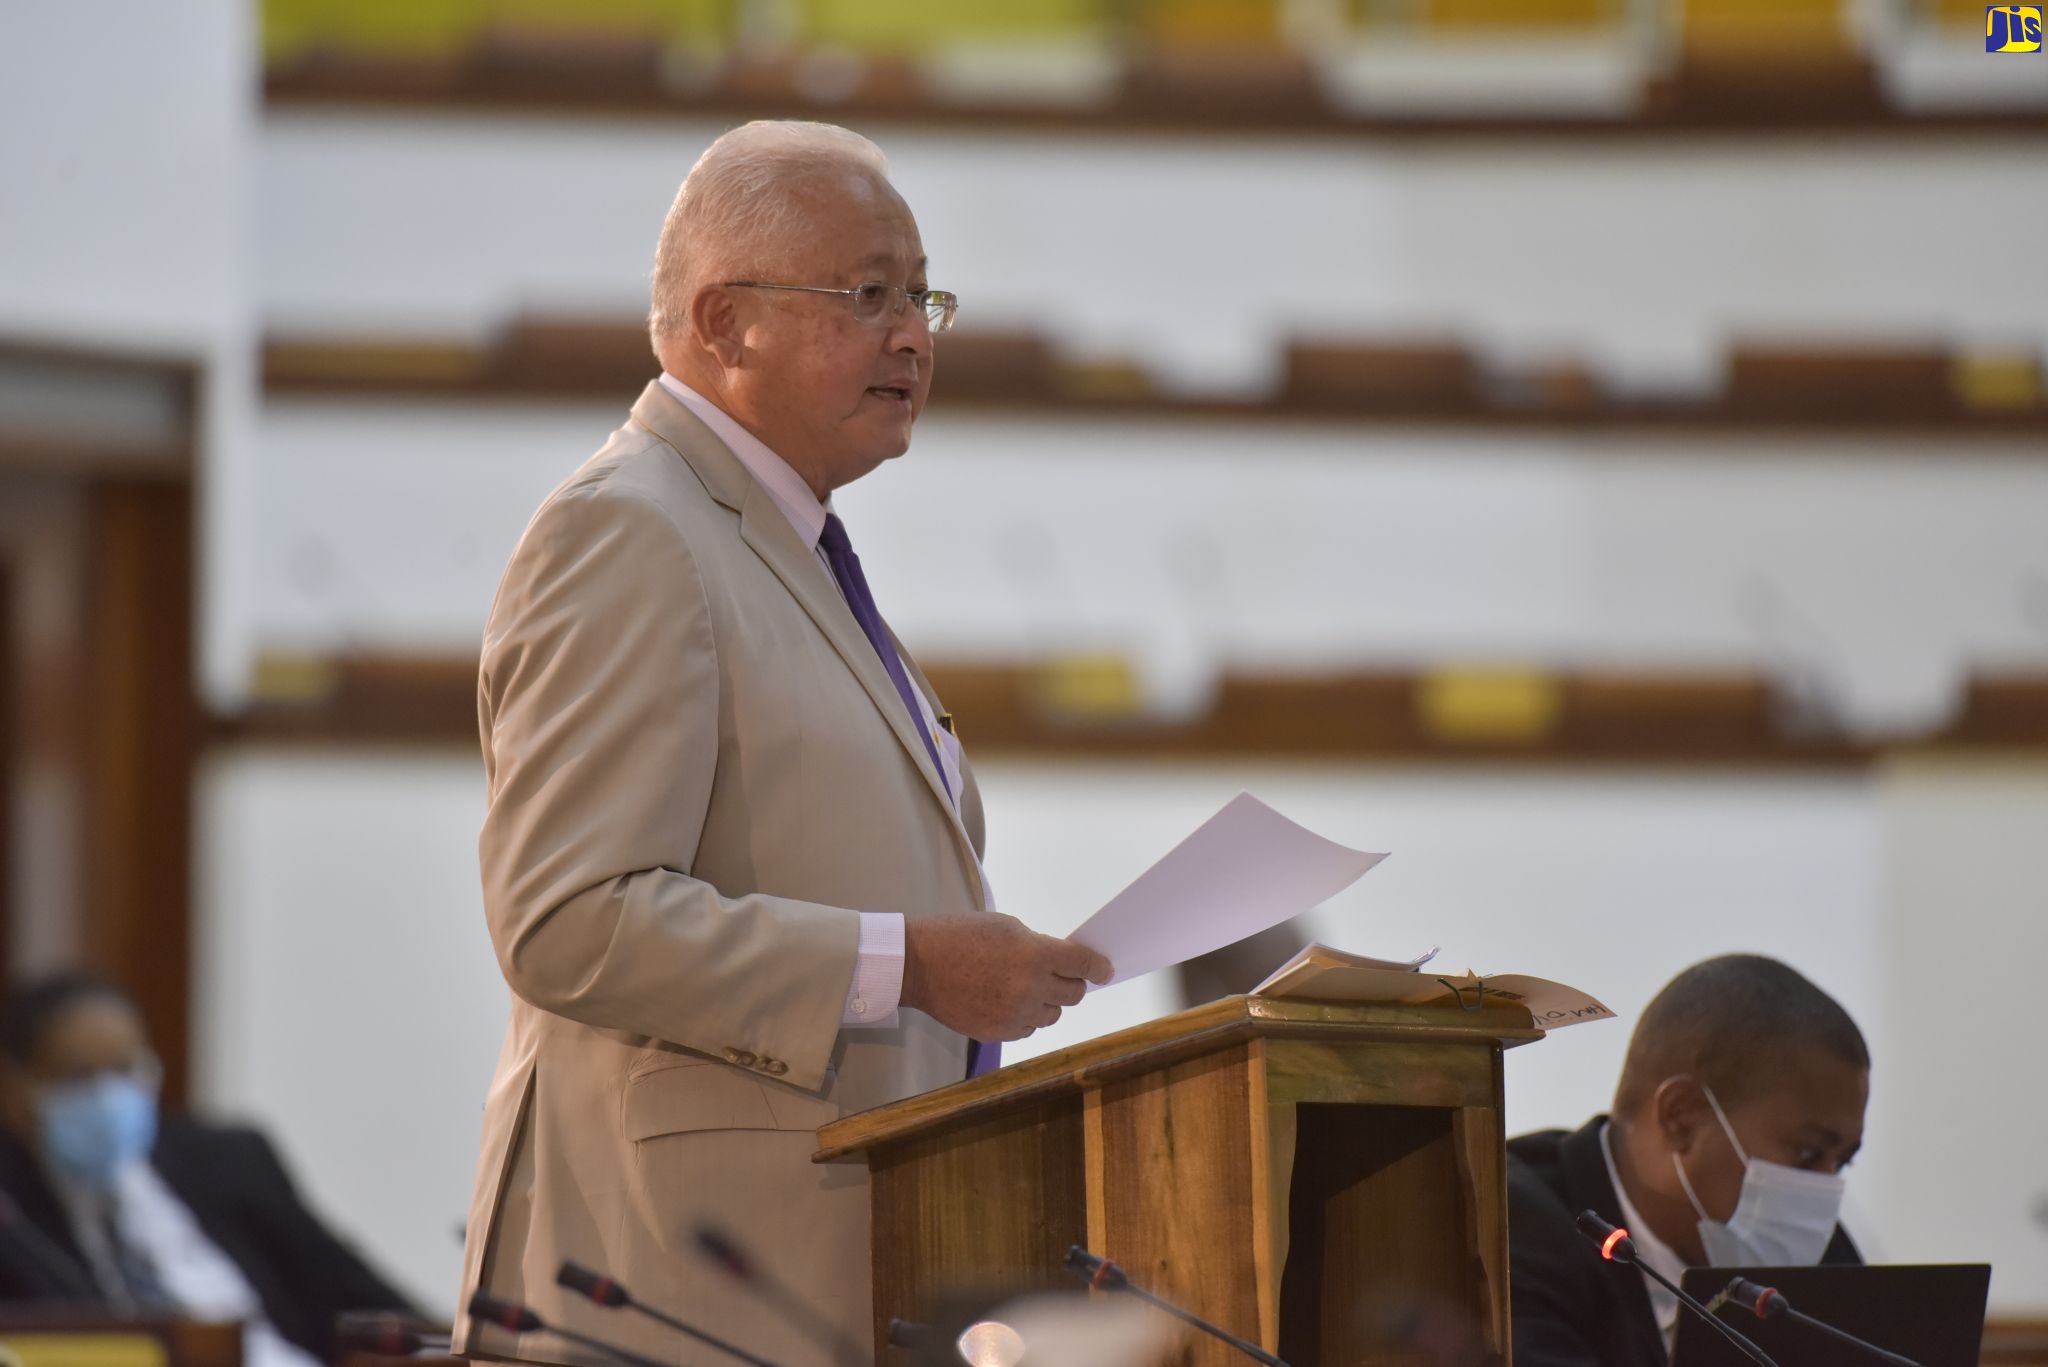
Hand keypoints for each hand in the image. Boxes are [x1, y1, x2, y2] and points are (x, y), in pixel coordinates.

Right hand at [899, 913, 1113, 1042]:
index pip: (1083, 965)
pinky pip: (1028, 1028)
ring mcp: (1015, 1014)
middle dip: (1072, 982)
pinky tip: (1007, 1001)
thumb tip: (1060, 962)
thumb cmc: (960, 935)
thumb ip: (1038, 945)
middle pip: (1073, 994)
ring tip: (1024, 987)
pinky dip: (1025, 1017)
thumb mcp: (1006, 926)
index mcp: (1035, 955)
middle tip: (1061, 975)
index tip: (1105, 971)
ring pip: (1052, 1015)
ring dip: (1047, 1002)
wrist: (919, 964)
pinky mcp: (999, 1033)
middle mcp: (1031, 989)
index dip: (1098, 968)